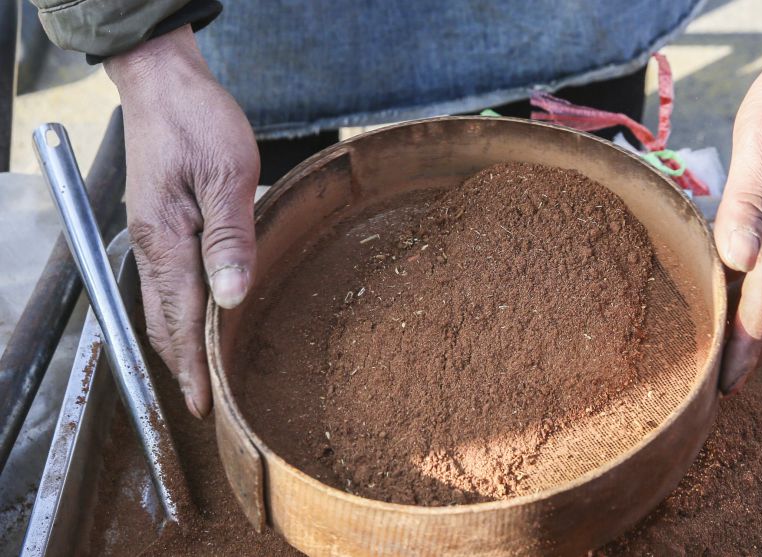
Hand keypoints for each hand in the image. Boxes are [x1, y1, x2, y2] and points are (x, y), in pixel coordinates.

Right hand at [105, 25, 259, 416]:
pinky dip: (177, 313)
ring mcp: (151, 236)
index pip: (181, 321)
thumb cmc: (199, 123)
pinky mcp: (158, 224)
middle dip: (182, 366)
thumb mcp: (228, 176)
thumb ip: (230, 238)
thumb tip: (232, 297)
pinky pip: (164, 282)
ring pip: (160, 305)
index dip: (193, 367)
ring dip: (178, 343)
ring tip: (200, 373)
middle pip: (162, 322)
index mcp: (167, 241)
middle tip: (204, 402)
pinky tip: (197, 318)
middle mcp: (152, 246)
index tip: (205, 405)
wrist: (164, 86)